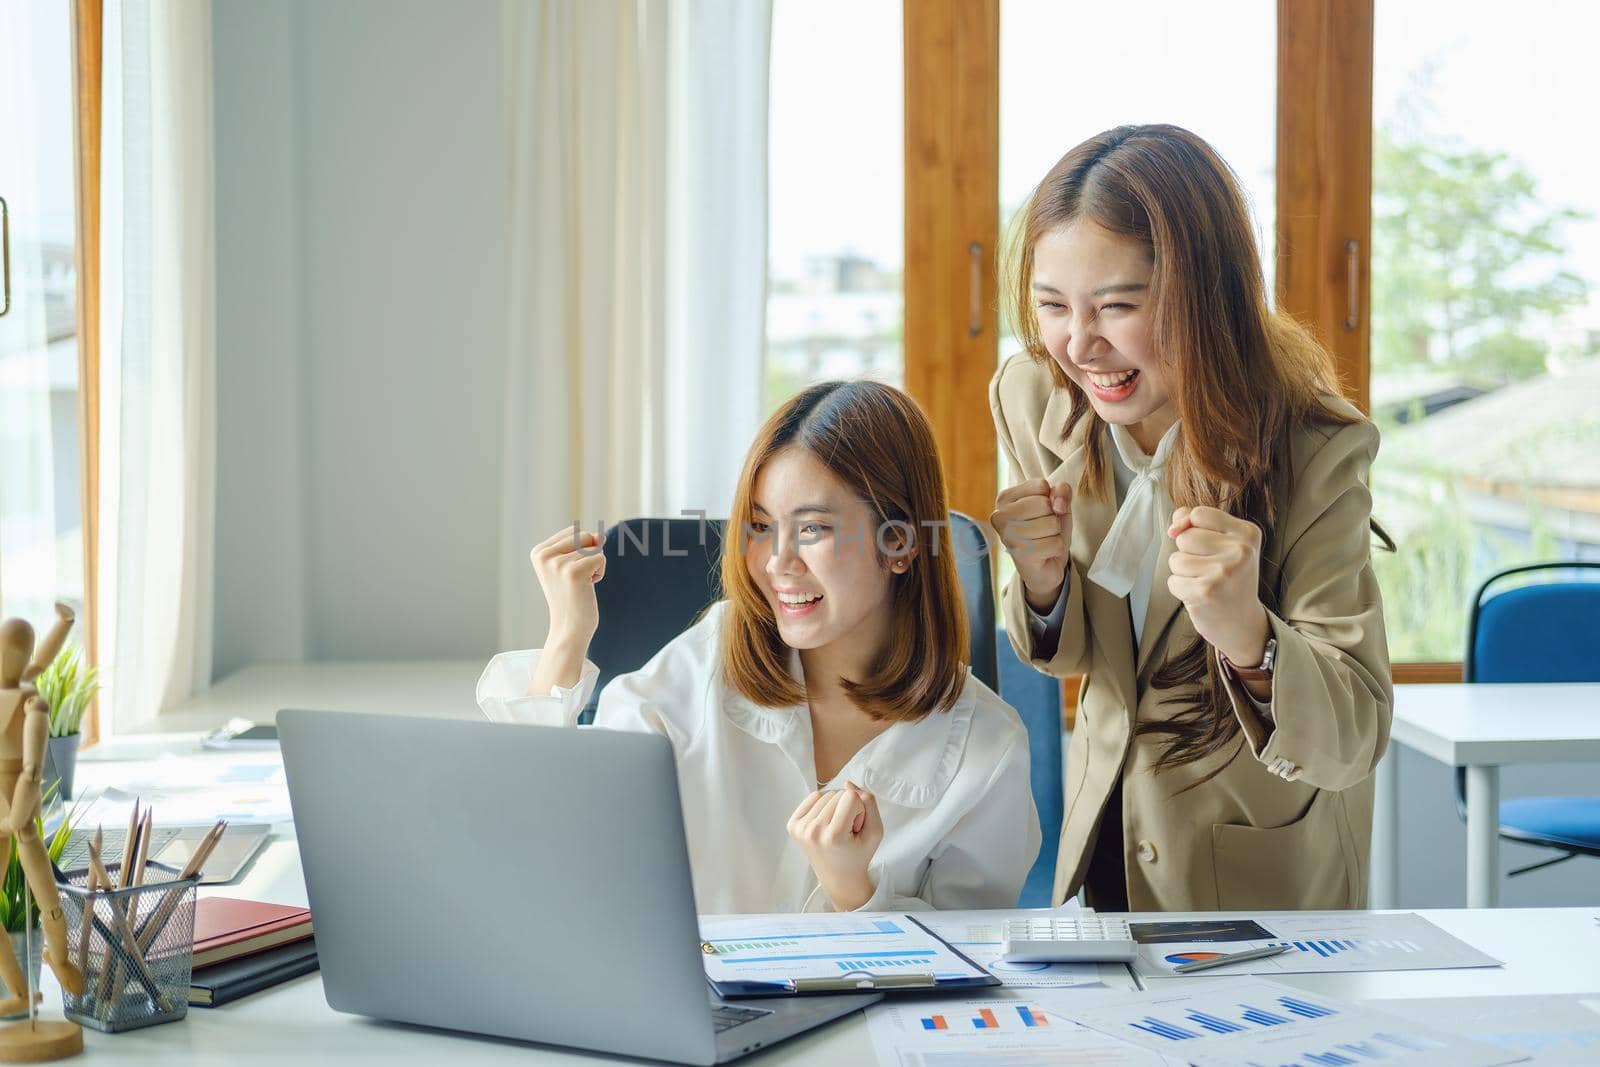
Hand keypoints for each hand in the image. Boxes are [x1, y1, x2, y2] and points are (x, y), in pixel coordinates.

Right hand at [529, 526, 606, 647]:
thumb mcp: (572, 563)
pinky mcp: (574, 572)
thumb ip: (584, 544)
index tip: (568, 573)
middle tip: (576, 580)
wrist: (569, 628)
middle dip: (589, 556)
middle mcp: (544, 556)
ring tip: (580, 584)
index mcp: (538, 552)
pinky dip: (600, 573)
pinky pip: (601, 558)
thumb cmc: (573, 595)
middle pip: (584, 536)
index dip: (580, 551)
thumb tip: (600, 535)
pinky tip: (586, 588)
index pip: (574, 532)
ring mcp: (557, 564)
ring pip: (594, 547)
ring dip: (595, 566)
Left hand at [787, 782, 882, 910]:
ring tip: (837, 827)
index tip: (855, 828)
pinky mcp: (792, 825)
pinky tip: (826, 820)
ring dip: (835, 805)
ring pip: (825, 794)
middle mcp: (813, 831)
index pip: (851, 797)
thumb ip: (869, 802)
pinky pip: (812, 798)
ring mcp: (800, 828)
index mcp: (834, 836)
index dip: (859, 810)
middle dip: (847, 808)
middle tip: (847, 830)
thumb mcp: (875, 831)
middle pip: (837, 794)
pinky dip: (823, 804)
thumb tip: (847, 782)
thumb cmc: (859, 855)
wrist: (838, 878)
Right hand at [991, 478, 1072, 611]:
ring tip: (1043, 540)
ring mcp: (1007, 536)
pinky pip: (1055, 543)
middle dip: (1053, 517)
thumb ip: (1061, 491)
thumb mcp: (1058, 503)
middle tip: (1043, 529)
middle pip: (1045, 504)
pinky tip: (1044, 553)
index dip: (1050, 499)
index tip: (1042, 512)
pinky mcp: (1020, 555)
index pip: (1040, 485)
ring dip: (1055, 534)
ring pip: (1052, 523)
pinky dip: (1056, 548)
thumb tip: (1059, 504)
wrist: (1045, 564)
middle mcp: (999, 516)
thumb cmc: (1047, 529)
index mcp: (1004, 498)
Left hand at [1166, 506, 1270, 666]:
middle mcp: (1240, 550)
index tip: (1200, 543)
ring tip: (1204, 582)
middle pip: (1185, 536)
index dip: (1189, 526)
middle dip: (1188, 553)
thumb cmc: (1230, 580)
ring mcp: (1223, 571)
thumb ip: (1198, 524)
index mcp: (1247, 533)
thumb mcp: (1226, 546)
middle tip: (1209, 569)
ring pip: (1176, 559)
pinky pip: (1173, 581)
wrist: (1243, 624)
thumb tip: (1175, 523)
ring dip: (1183, 573)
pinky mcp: (1205, 591)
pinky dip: (1180, 590)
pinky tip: (1200, 596)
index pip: (1199, 514)